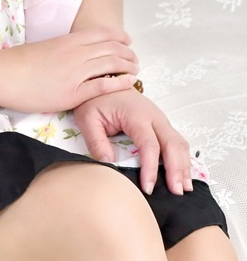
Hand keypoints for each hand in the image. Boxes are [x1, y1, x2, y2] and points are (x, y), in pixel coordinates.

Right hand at [0, 27, 137, 111]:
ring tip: (135, 70)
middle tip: (134, 59)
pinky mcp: (73, 93)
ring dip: (128, 66)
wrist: (4, 75)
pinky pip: (103, 85)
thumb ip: (63, 48)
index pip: (102, 33)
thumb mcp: (45, 47)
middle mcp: (76, 53)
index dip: (119, 36)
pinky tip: (129, 82)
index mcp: (68, 40)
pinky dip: (120, 82)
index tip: (127, 40)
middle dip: (128, 52)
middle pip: (111, 48)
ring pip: (111, 64)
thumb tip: (74, 52)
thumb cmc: (19, 62)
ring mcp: (76, 73)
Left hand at [74, 89, 191, 195]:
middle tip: (176, 193)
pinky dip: (182, 158)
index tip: (148, 188)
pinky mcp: (160, 123)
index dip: (151, 168)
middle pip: (172, 144)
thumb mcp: (87, 117)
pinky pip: (177, 141)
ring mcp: (159, 118)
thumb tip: (109, 164)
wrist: (104, 79)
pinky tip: (183, 175)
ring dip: (184, 165)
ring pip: (179, 143)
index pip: (149, 144)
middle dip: (177, 169)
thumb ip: (96, 141)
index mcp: (136, 114)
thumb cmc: (96, 99)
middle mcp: (153, 115)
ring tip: (184, 188)